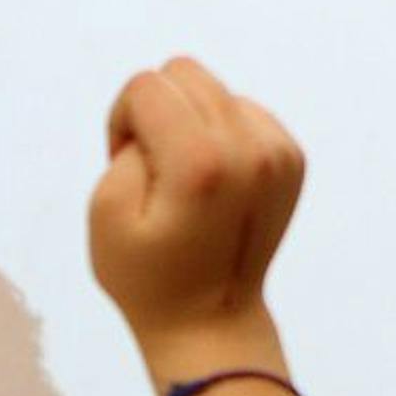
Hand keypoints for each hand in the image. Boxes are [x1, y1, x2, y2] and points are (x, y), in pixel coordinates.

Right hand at [88, 56, 304, 383]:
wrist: (210, 322)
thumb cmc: (146, 275)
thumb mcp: (105, 212)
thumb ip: (127, 144)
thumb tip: (167, 115)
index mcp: (201, 163)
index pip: (147, 87)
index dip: (122, 121)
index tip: (126, 166)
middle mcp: (249, 149)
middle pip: (184, 72)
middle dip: (157, 112)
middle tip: (154, 172)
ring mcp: (277, 152)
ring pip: (214, 88)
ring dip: (189, 122)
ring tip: (185, 180)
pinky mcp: (291, 157)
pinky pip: (241, 109)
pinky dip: (220, 134)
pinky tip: (213, 182)